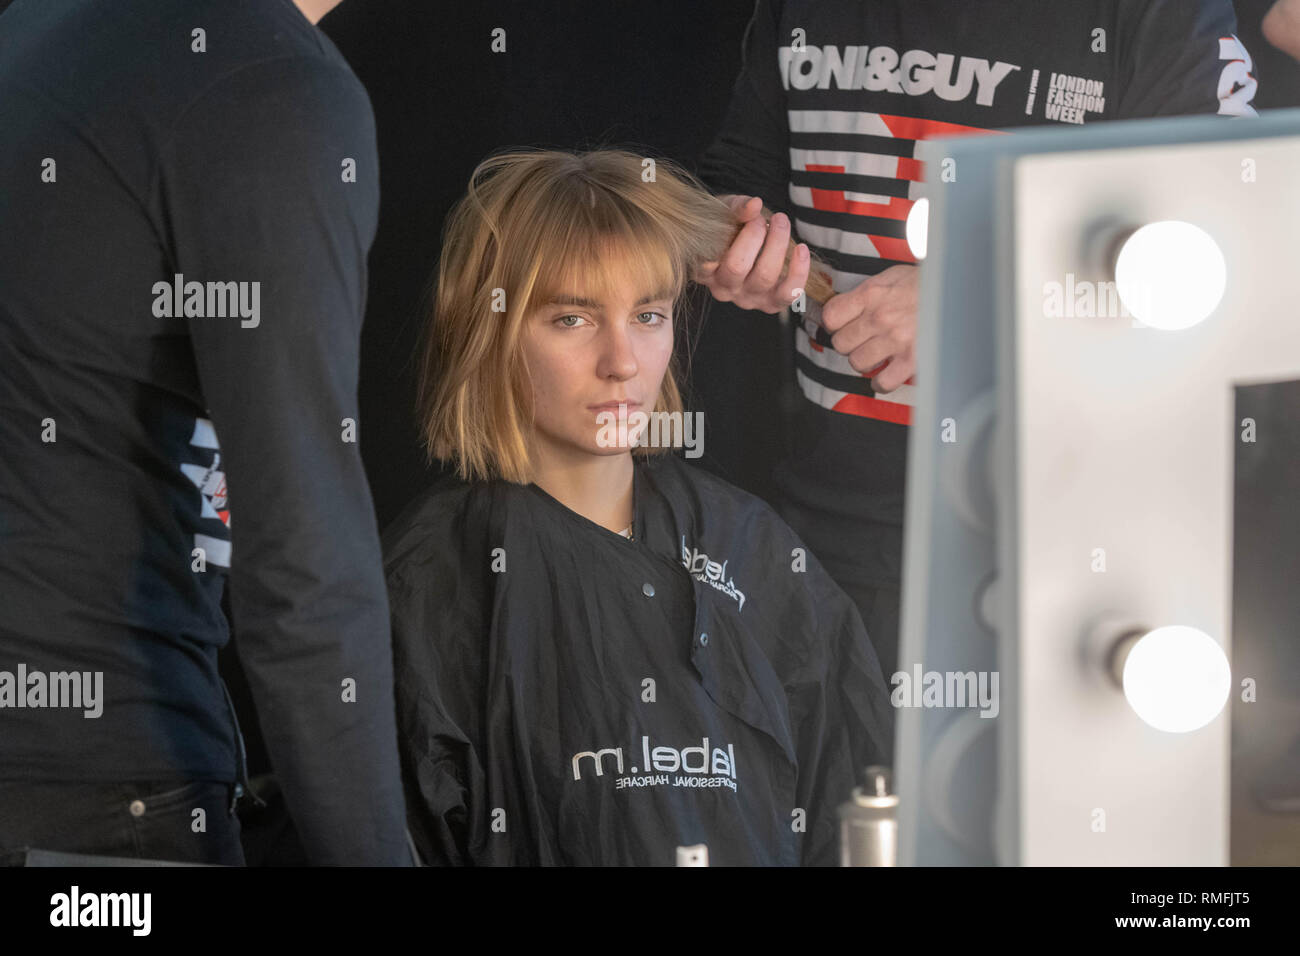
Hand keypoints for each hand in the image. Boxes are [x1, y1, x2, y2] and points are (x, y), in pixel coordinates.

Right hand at [695, 195, 811, 313]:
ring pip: (765, 276)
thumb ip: (736, 208)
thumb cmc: (730, 227)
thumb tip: (755, 205)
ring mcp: (748, 299)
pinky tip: (801, 248)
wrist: (747, 245)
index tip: (739, 217)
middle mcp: (724, 290)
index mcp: (704, 271)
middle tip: (761, 218)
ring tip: (780, 221)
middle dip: (754, 234)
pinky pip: (789, 293)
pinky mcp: (772, 304)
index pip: (708, 260)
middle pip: (737, 266)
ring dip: (777, 243)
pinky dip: (799, 270)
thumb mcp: (726, 212)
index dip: (726, 233)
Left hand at [820, 264, 918, 393]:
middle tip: (861, 339)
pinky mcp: (911, 360)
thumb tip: (845, 305)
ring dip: (864, 361)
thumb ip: (866, 291)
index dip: (834, 323)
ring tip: (875, 354)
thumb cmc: (926, 284)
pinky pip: (882, 382)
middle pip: (841, 343)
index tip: (841, 325)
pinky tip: (885, 373)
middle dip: (849, 342)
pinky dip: (881, 382)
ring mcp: (895, 340)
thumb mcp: (892, 276)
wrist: (959, 290)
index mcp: (872, 294)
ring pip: (857, 363)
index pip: (831, 316)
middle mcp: (880, 318)